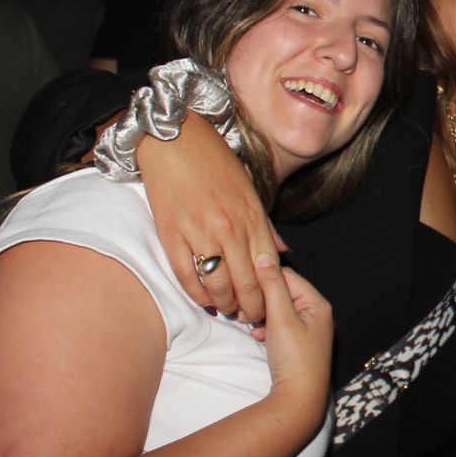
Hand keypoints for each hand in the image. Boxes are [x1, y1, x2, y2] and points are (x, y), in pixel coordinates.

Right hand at [140, 118, 287, 321]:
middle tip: (250, 317)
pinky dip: (197, 293)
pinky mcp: (172, 234)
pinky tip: (203, 298)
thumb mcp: (249, 189)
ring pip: (218, 285)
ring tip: (227, 309)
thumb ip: (265, 225)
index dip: (270, 293)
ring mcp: (200, 232)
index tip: (270, 305)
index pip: (268, 267)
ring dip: (225, 304)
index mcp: (252, 216)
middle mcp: (230, 228)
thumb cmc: (214, 162)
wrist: (175, 139)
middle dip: (251, 307)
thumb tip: (283, 252)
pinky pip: (187, 276)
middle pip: (246, 283)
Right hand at [252, 254, 331, 432]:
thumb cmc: (293, 358)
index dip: (265, 280)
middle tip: (246, 309)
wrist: (299, 399)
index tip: (246, 288)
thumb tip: (264, 256)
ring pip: (279, 310)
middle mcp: (318, 313)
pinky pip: (280, 326)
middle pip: (283, 293)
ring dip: (263, 314)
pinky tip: (258, 335)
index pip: (287, 276)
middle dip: (263, 299)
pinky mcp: (300, 344)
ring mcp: (309, 330)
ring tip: (251, 323)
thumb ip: (273, 287)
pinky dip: (267, 328)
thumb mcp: (281, 318)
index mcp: (318, 303)